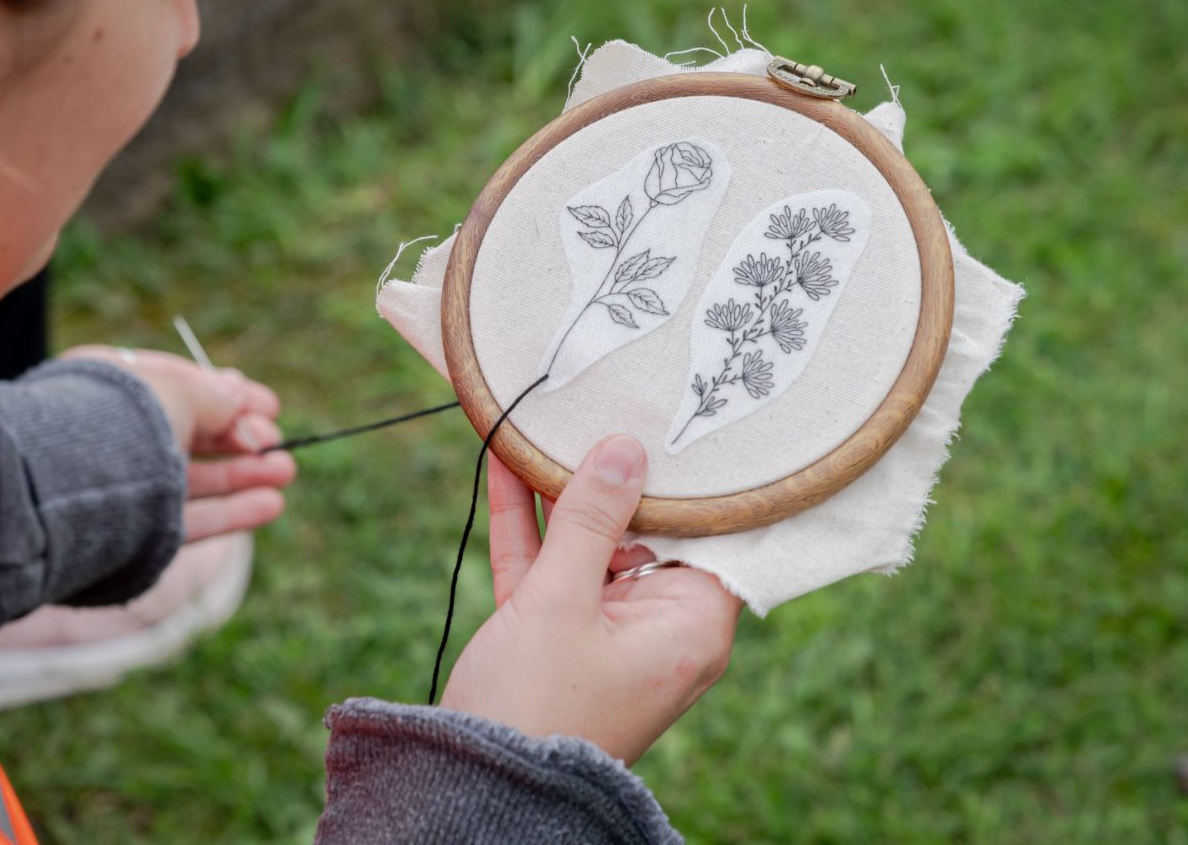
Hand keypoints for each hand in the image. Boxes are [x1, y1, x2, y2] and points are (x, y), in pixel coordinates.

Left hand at [61, 346, 294, 539]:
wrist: (69, 485)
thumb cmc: (120, 419)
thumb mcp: (178, 393)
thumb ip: (215, 397)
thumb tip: (238, 393)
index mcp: (111, 388)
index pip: (178, 388)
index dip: (227, 396)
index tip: (270, 406)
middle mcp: (114, 437)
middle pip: (189, 436)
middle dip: (240, 439)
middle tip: (277, 442)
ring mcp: (123, 487)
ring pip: (193, 479)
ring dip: (243, 475)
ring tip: (285, 472)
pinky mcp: (134, 534)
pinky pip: (189, 519)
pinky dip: (230, 511)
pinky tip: (270, 504)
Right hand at [439, 434, 741, 765]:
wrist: (475, 789)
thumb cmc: (535, 706)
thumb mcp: (561, 599)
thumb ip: (591, 519)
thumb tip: (625, 449)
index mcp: (691, 625)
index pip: (712, 536)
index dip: (692, 480)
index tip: (681, 420)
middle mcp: (659, 627)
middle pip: (645, 532)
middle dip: (613, 475)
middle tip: (604, 399)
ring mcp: (606, 632)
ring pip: (589, 545)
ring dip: (559, 492)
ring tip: (547, 419)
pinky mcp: (558, 636)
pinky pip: (551, 567)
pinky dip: (530, 525)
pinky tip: (508, 463)